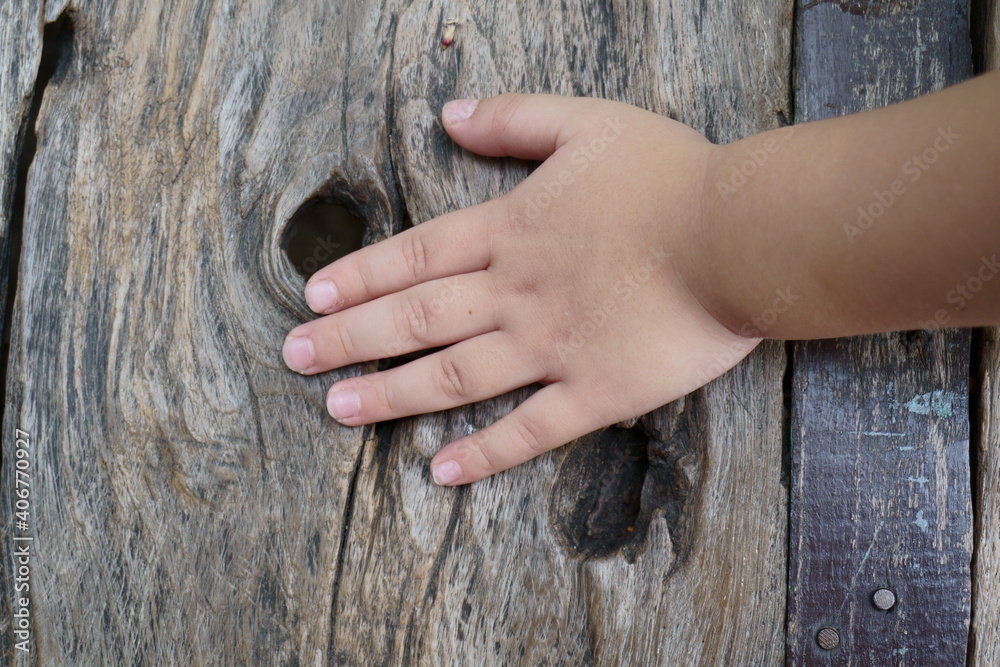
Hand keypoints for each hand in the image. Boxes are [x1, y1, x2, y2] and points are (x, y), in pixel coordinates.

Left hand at [282, 93, 758, 485]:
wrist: (740, 236)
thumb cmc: (670, 176)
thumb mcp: (587, 123)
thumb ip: (514, 119)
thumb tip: (448, 113)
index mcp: (513, 231)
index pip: (416, 256)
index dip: (360, 276)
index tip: (312, 299)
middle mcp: (517, 293)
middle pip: (416, 319)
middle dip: (350, 339)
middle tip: (294, 359)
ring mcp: (553, 347)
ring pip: (456, 376)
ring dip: (393, 394)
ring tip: (339, 409)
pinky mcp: (597, 392)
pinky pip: (530, 430)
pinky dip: (484, 453)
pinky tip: (440, 471)